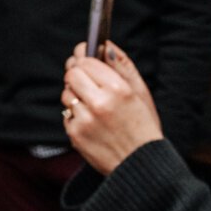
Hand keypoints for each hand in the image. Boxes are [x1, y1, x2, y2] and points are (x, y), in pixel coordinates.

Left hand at [61, 41, 163, 174]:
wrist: (141, 165)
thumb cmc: (143, 125)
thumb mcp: (140, 93)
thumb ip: (122, 66)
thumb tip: (106, 45)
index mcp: (118, 89)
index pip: (86, 61)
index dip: (84, 59)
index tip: (85, 59)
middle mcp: (99, 103)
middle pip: (71, 74)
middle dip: (78, 75)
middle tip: (87, 81)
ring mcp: (85, 120)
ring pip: (66, 93)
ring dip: (76, 96)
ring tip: (94, 105)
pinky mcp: (75, 134)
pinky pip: (67, 114)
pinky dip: (76, 115)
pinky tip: (92, 122)